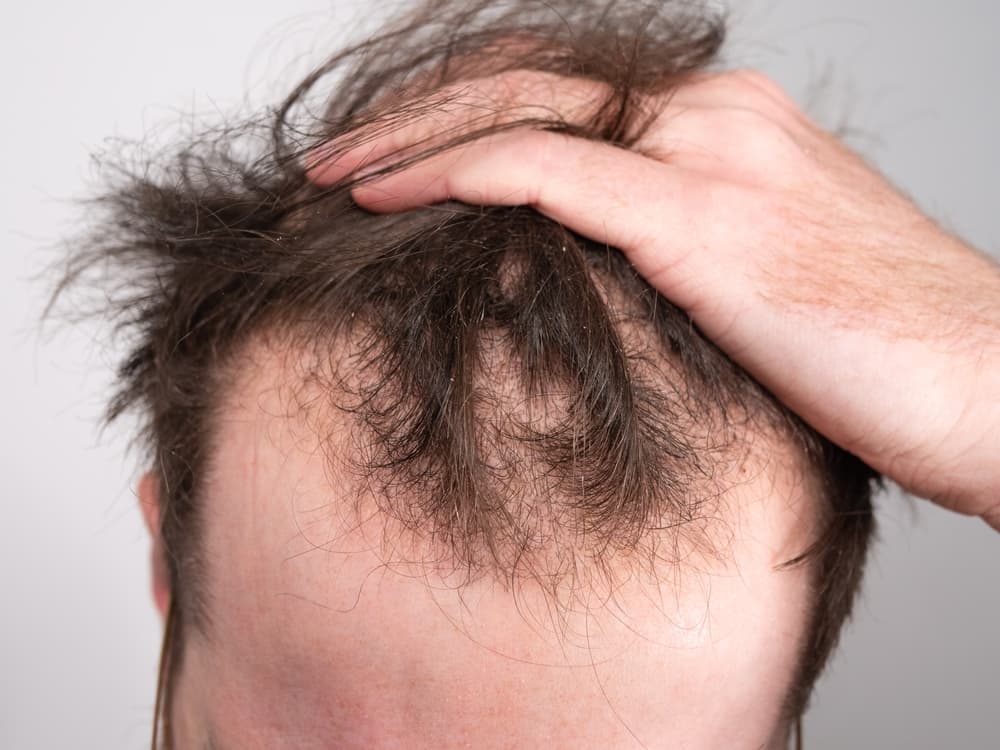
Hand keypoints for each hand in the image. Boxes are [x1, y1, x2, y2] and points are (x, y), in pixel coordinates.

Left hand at [308, 69, 999, 529]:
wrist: (994, 383)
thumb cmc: (885, 350)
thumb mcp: (764, 280)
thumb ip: (677, 253)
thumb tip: (592, 278)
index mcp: (725, 125)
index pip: (566, 93)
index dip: (466, 115)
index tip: (395, 158)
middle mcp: (714, 116)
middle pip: (529, 81)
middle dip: (417, 112)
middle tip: (337, 157)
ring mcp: (711, 158)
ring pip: (522, 111)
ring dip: (413, 138)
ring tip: (334, 175)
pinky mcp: (705, 221)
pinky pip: (551, 172)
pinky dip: (459, 173)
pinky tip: (388, 194)